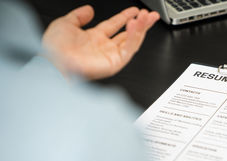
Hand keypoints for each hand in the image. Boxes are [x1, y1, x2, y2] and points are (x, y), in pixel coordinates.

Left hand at [42, 5, 159, 79]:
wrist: (54, 62)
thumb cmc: (55, 49)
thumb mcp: (65, 24)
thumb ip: (78, 15)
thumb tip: (88, 9)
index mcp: (94, 38)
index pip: (115, 25)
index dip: (125, 17)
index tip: (135, 10)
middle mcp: (104, 47)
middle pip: (128, 34)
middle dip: (141, 24)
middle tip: (150, 15)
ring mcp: (110, 55)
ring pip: (132, 41)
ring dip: (141, 28)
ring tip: (146, 17)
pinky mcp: (115, 63)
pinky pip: (129, 49)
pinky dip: (134, 37)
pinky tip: (135, 26)